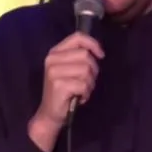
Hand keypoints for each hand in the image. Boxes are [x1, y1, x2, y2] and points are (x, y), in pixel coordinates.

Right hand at [28, 32, 102, 151]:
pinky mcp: (58, 85)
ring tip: (82, 90)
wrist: (50, 113)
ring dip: (90, 83)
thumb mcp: (69, 69)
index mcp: (55, 52)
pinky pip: (84, 84)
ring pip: (86, 70)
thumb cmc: (64, 91)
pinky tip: (80, 98)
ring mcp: (54, 72)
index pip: (77, 37)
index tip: (101, 55)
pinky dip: (86, 93)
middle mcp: (52, 59)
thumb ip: (79, 57)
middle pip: (85, 55)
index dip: (93, 44)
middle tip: (87, 82)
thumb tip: (98, 52)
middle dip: (93, 70)